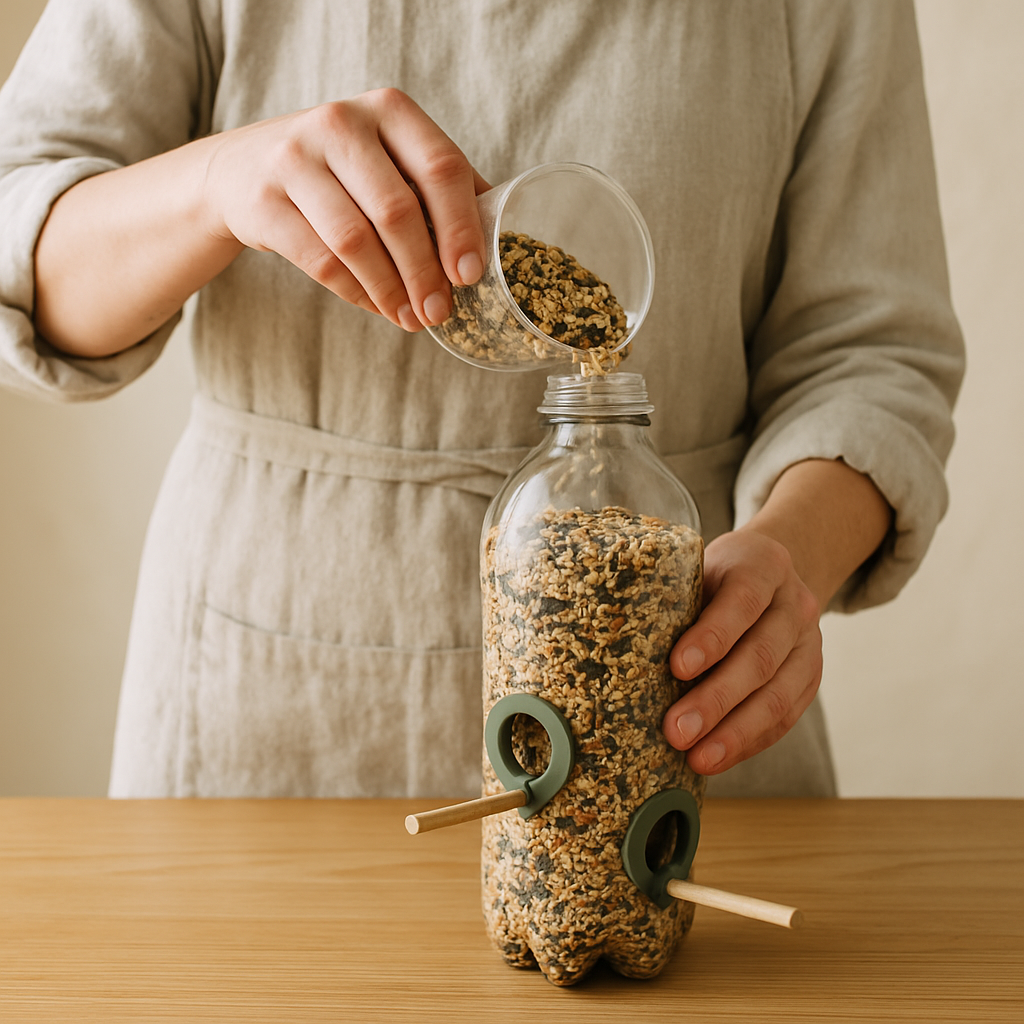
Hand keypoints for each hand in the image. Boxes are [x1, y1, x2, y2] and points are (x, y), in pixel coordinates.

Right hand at [201, 88, 488, 330]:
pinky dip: (356, 293)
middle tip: (440, 312)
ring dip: (391, 291)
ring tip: (411, 319)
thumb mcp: (389, 159)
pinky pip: (321, 260)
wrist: (242, 168)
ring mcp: (294, 158)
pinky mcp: (262, 199)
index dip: (461, 227)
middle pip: (397, 210)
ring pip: (356, 240)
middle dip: (425, 272)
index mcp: (388, 110)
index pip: (440, 168)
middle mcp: (340, 123)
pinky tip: (377, 308)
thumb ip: (439, 187)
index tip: (470, 275)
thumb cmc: (341, 170)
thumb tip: (499, 235)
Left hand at [662, 527, 823, 774]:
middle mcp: (794, 604)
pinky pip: (786, 717)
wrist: (771, 572)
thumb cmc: (716, 575)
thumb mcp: (698, 570)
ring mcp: (809, 643)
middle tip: (677, 731)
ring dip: (735, 733)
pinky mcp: (811, 677)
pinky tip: (718, 757)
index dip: (713, 637)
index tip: (677, 667)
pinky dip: (749, 741)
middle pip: (761, 656)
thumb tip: (624, 656)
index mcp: (763, 566)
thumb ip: (677, 604)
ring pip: (779, 695)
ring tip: (698, 759)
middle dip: (717, 699)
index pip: (742, 601)